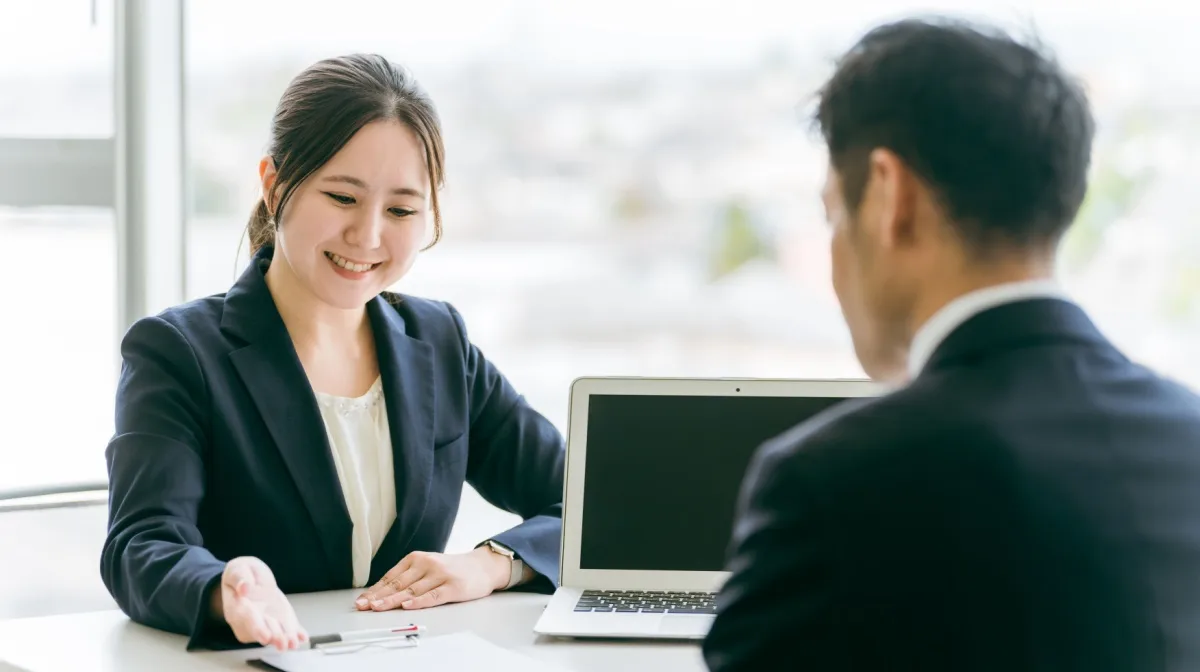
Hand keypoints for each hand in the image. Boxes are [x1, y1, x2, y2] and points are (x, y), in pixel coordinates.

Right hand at [214, 556, 307, 649]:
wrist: (248, 577)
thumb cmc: (242, 573)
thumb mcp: (238, 568)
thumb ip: (240, 577)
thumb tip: (244, 587)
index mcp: (236, 606)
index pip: (245, 619)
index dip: (256, 628)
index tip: (265, 637)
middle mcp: (248, 619)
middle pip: (262, 630)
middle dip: (273, 637)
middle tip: (283, 644)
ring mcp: (263, 621)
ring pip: (274, 632)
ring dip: (285, 638)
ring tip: (294, 643)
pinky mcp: (276, 619)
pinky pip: (285, 628)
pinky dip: (294, 632)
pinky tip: (302, 636)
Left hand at [354, 548, 508, 611]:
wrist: (482, 566)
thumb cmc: (451, 569)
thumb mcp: (428, 566)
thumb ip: (408, 577)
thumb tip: (381, 594)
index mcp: (417, 558)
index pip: (391, 576)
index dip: (375, 589)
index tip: (361, 600)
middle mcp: (427, 564)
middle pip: (398, 583)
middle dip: (378, 596)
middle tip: (363, 606)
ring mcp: (440, 575)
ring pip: (412, 590)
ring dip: (393, 601)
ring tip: (378, 608)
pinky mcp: (454, 587)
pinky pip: (433, 596)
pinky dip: (419, 601)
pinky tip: (407, 605)